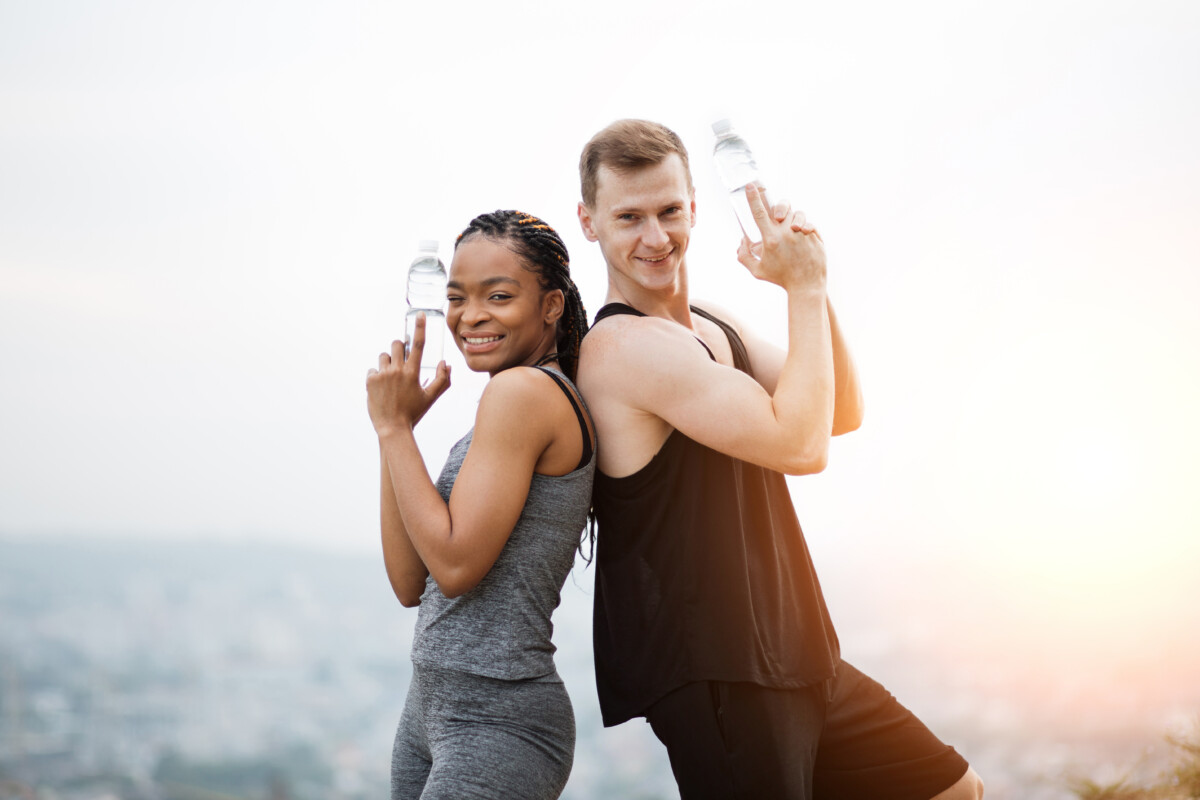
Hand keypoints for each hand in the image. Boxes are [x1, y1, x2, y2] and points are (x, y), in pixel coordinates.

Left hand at [366, 312, 450, 435]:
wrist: (392, 428)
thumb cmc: (413, 413)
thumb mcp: (430, 397)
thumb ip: (442, 380)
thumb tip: (445, 363)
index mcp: (413, 373)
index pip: (418, 344)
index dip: (420, 327)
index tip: (420, 314)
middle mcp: (397, 371)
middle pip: (396, 344)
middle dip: (398, 349)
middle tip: (400, 362)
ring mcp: (382, 375)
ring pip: (384, 356)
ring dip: (388, 363)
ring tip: (391, 379)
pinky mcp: (370, 380)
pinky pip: (373, 369)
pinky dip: (378, 376)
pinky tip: (382, 389)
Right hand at [738, 183, 825, 291]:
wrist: (806, 285)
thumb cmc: (781, 279)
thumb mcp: (757, 271)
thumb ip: (744, 256)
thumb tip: (741, 242)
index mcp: (770, 239)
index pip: (759, 212)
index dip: (753, 197)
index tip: (750, 185)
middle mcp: (786, 233)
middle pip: (780, 208)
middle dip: (778, 209)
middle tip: (778, 217)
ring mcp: (801, 233)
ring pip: (796, 214)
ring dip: (791, 219)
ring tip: (791, 231)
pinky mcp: (814, 235)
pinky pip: (808, 224)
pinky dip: (804, 229)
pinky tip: (802, 240)